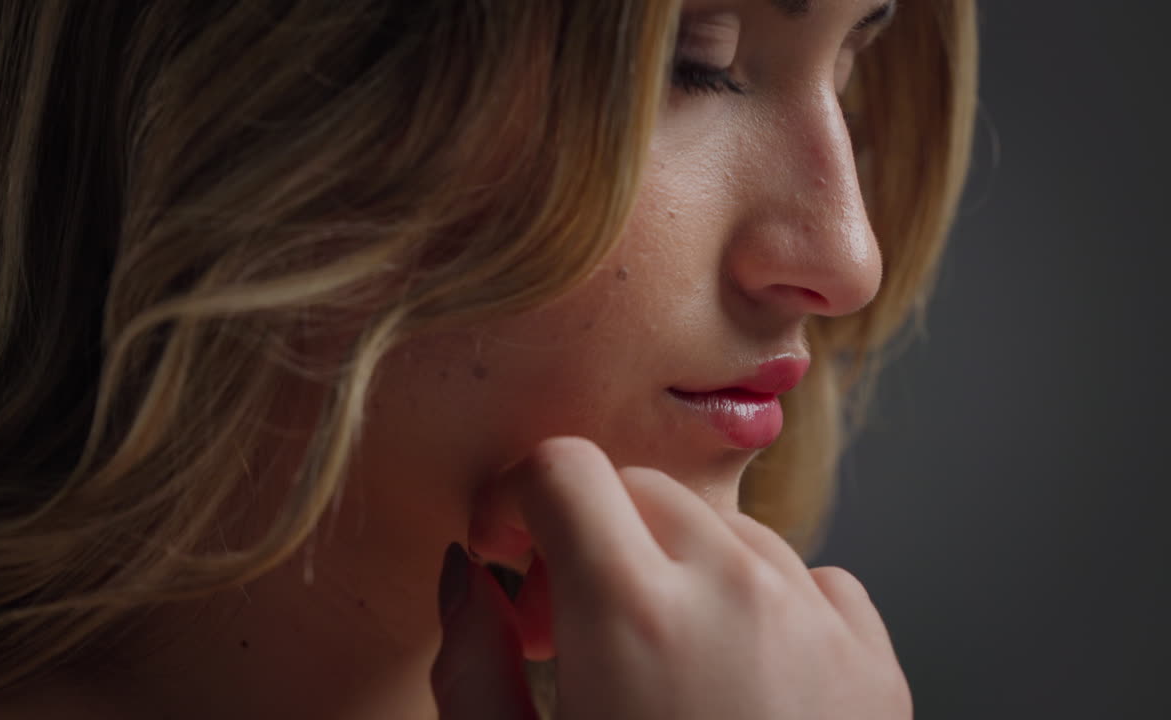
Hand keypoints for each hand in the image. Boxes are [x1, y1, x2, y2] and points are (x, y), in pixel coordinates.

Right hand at [431, 437, 911, 718]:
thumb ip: (471, 665)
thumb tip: (464, 574)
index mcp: (630, 615)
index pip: (561, 466)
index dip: (516, 500)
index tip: (509, 553)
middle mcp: (735, 592)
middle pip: (641, 488)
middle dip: (590, 533)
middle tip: (570, 627)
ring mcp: (817, 622)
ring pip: (726, 527)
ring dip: (677, 567)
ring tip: (658, 666)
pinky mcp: (876, 665)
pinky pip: (808, 577)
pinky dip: (763, 602)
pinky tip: (736, 683)